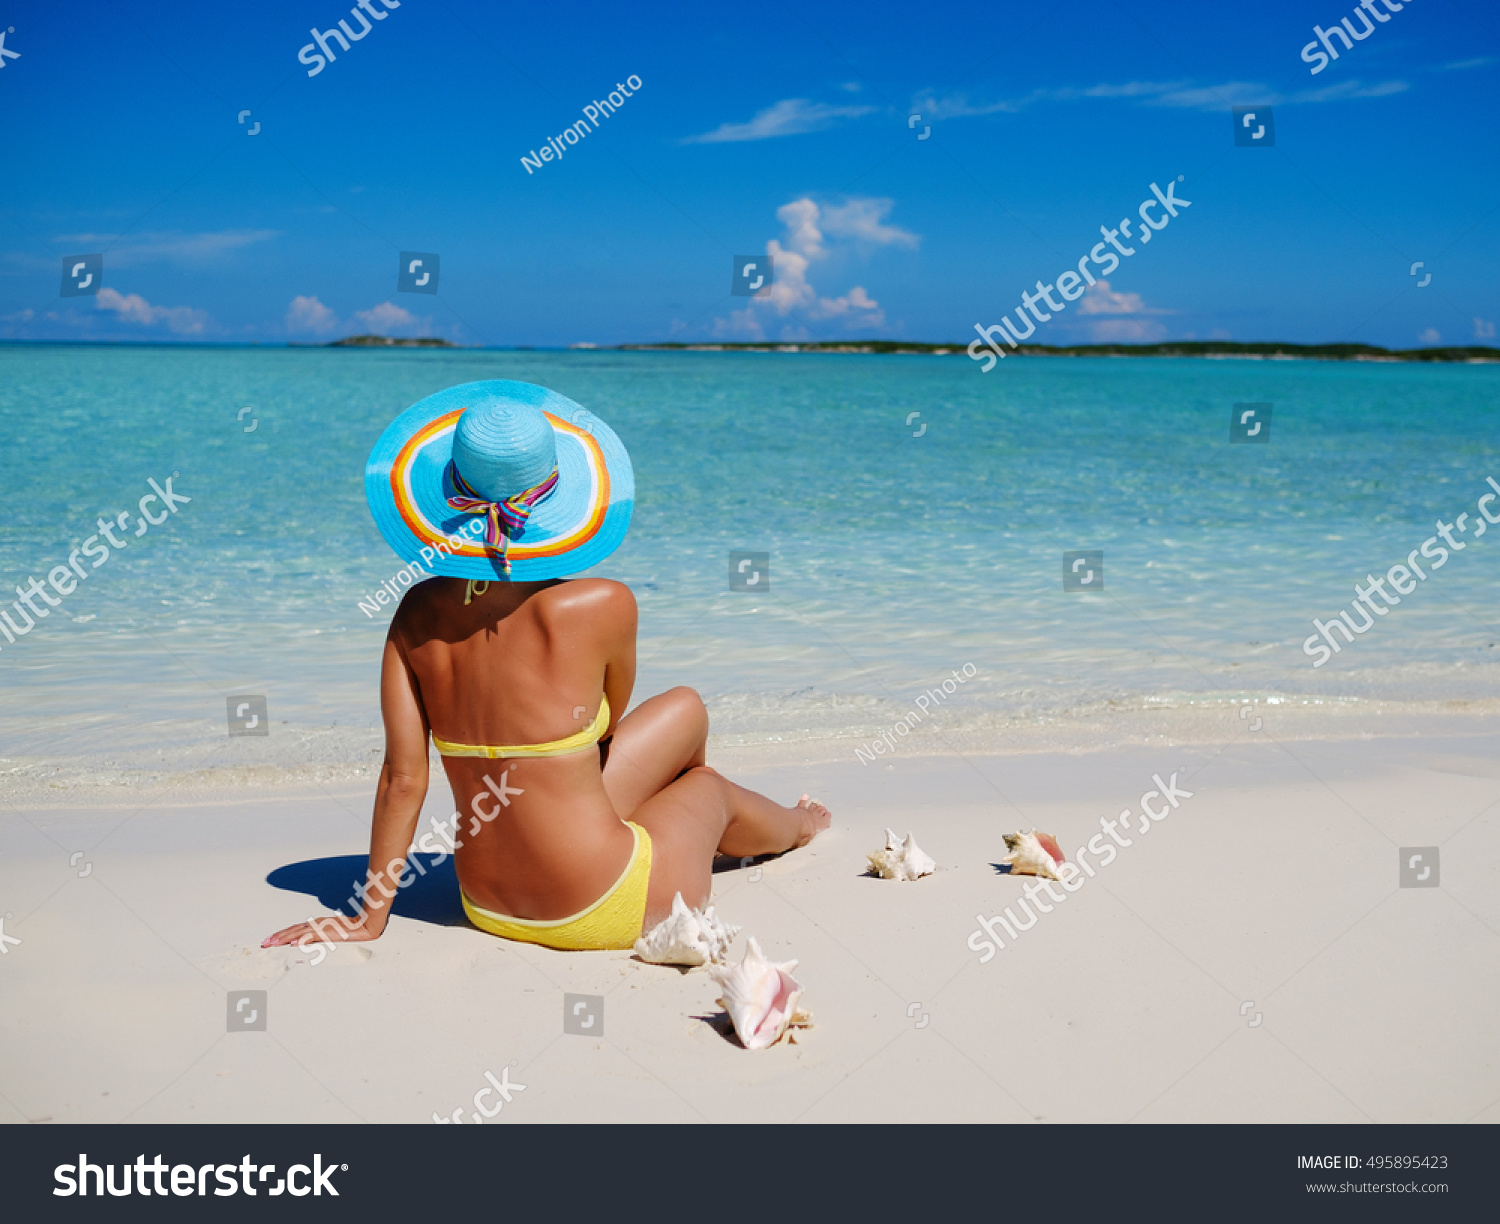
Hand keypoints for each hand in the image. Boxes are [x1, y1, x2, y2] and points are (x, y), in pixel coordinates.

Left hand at [261, 912, 382, 949]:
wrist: (364, 926)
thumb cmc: (349, 930)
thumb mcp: (330, 934)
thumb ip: (316, 937)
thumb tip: (301, 943)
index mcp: (316, 924)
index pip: (294, 929)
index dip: (281, 934)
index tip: (270, 940)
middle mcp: (316, 924)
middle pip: (292, 930)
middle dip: (277, 937)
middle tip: (264, 943)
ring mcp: (321, 927)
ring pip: (298, 932)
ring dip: (284, 938)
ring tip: (272, 944)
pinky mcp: (327, 931)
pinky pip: (311, 936)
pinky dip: (301, 939)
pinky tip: (292, 943)